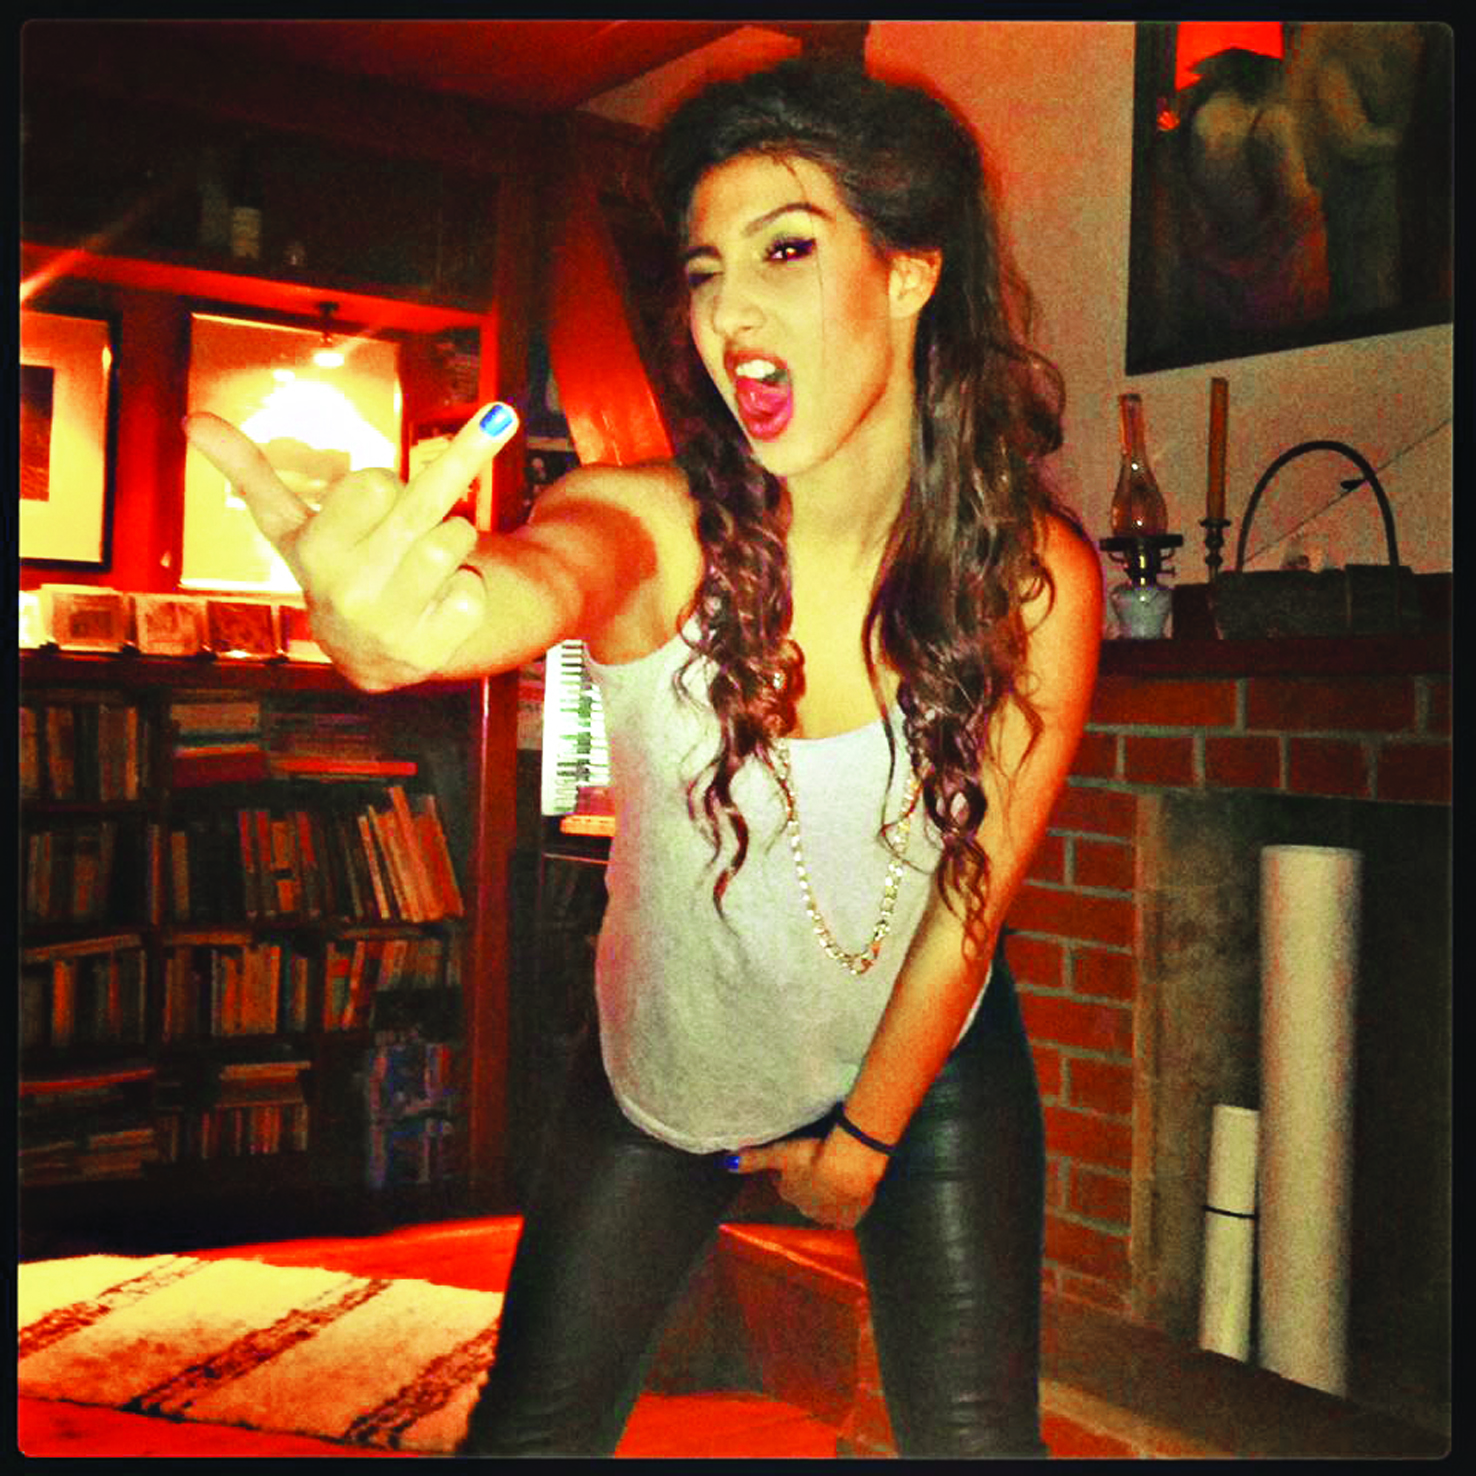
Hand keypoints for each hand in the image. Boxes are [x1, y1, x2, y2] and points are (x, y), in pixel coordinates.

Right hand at [182, 403, 519, 690]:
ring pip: (456, 538)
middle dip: (455, 472)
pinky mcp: (430, 651)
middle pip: (425, 502)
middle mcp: (349, 589)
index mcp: (317, 550)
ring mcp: (390, 623)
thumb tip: (193, 419)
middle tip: (491, 428)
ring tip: (429, 556)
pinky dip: (470, 586)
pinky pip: (476, 589)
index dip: (385, 486)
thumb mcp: (291, 527)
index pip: (376, 481)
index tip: (377, 502)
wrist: (367, 656)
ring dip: (456, 536)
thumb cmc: (335, 568)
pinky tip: (440, 602)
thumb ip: (249, 472)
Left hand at [729, 1130, 887, 1229]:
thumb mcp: (779, 1152)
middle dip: (806, 1187)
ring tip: (834, 1180)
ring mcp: (828, 1215)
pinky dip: (847, 1209)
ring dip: (826, 1197)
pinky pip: (846, 1217)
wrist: (847, 1168)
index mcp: (788, 1192)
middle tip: (816, 1170)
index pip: (783, 1185)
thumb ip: (753, 1159)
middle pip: (803, 1198)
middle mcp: (806, 1208)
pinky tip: (850, 1197)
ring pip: (824, 1208)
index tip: (794, 1162)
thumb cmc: (811, 1157)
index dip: (787, 1174)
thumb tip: (726, 1164)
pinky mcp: (850, 1218)